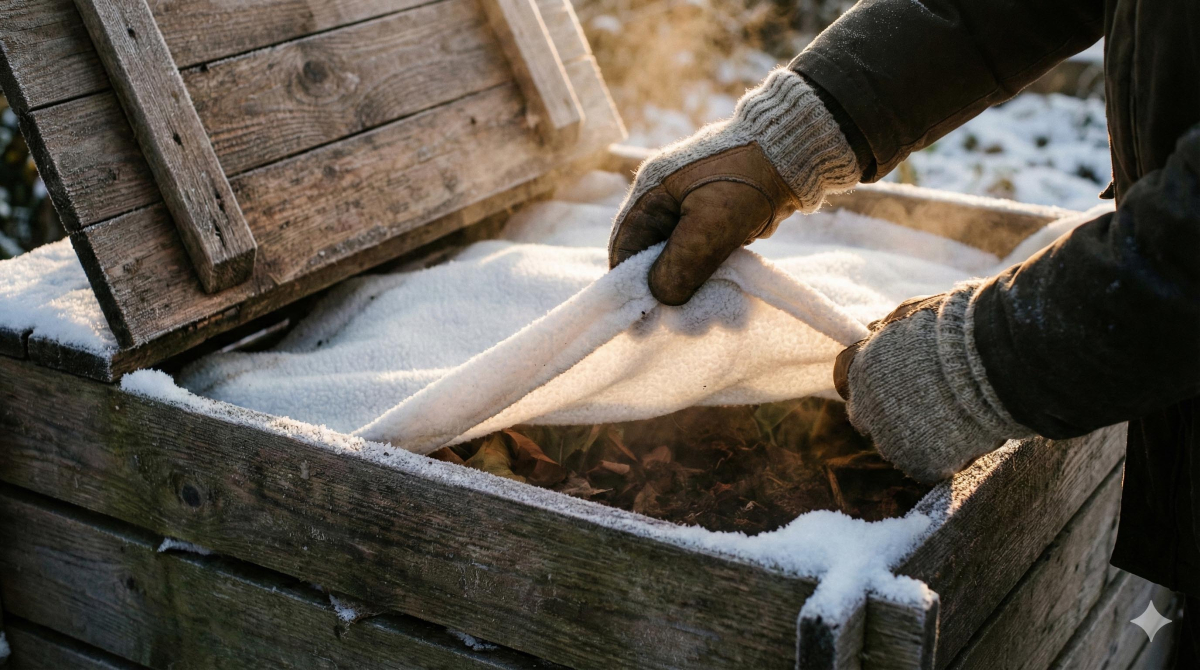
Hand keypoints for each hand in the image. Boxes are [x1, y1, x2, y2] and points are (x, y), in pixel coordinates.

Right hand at [608, 68, 859, 304]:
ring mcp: (693, 209)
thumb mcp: (709, 226)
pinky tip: (728, 298)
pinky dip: (714, 277)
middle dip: (666, 291)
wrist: (797, 154)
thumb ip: (680, 264)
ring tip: (710, 317)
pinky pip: (706, 255)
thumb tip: (660, 299)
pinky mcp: (718, 219)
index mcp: (652, 191)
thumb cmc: (746, 182)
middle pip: (653, 256)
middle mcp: (667, 200)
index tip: (640, 318)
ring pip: (682, 259)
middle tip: (680, 323)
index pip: (625, 244)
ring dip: (694, 288)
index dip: (628, 283)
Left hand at [833, 282, 1032, 482]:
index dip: (869, 377)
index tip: (889, 376)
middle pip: (867, 415)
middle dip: (887, 409)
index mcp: (860, 370)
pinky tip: (961, 437)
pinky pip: (924, 465)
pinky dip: (941, 456)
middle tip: (923, 400)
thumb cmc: (955, 329)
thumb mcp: (911, 314)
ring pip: (895, 442)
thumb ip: (888, 330)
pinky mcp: (919, 464)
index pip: (847, 377)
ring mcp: (891, 440)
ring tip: (951, 417)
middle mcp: (867, 408)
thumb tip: (876, 333)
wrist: (991, 361)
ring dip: (914, 432)